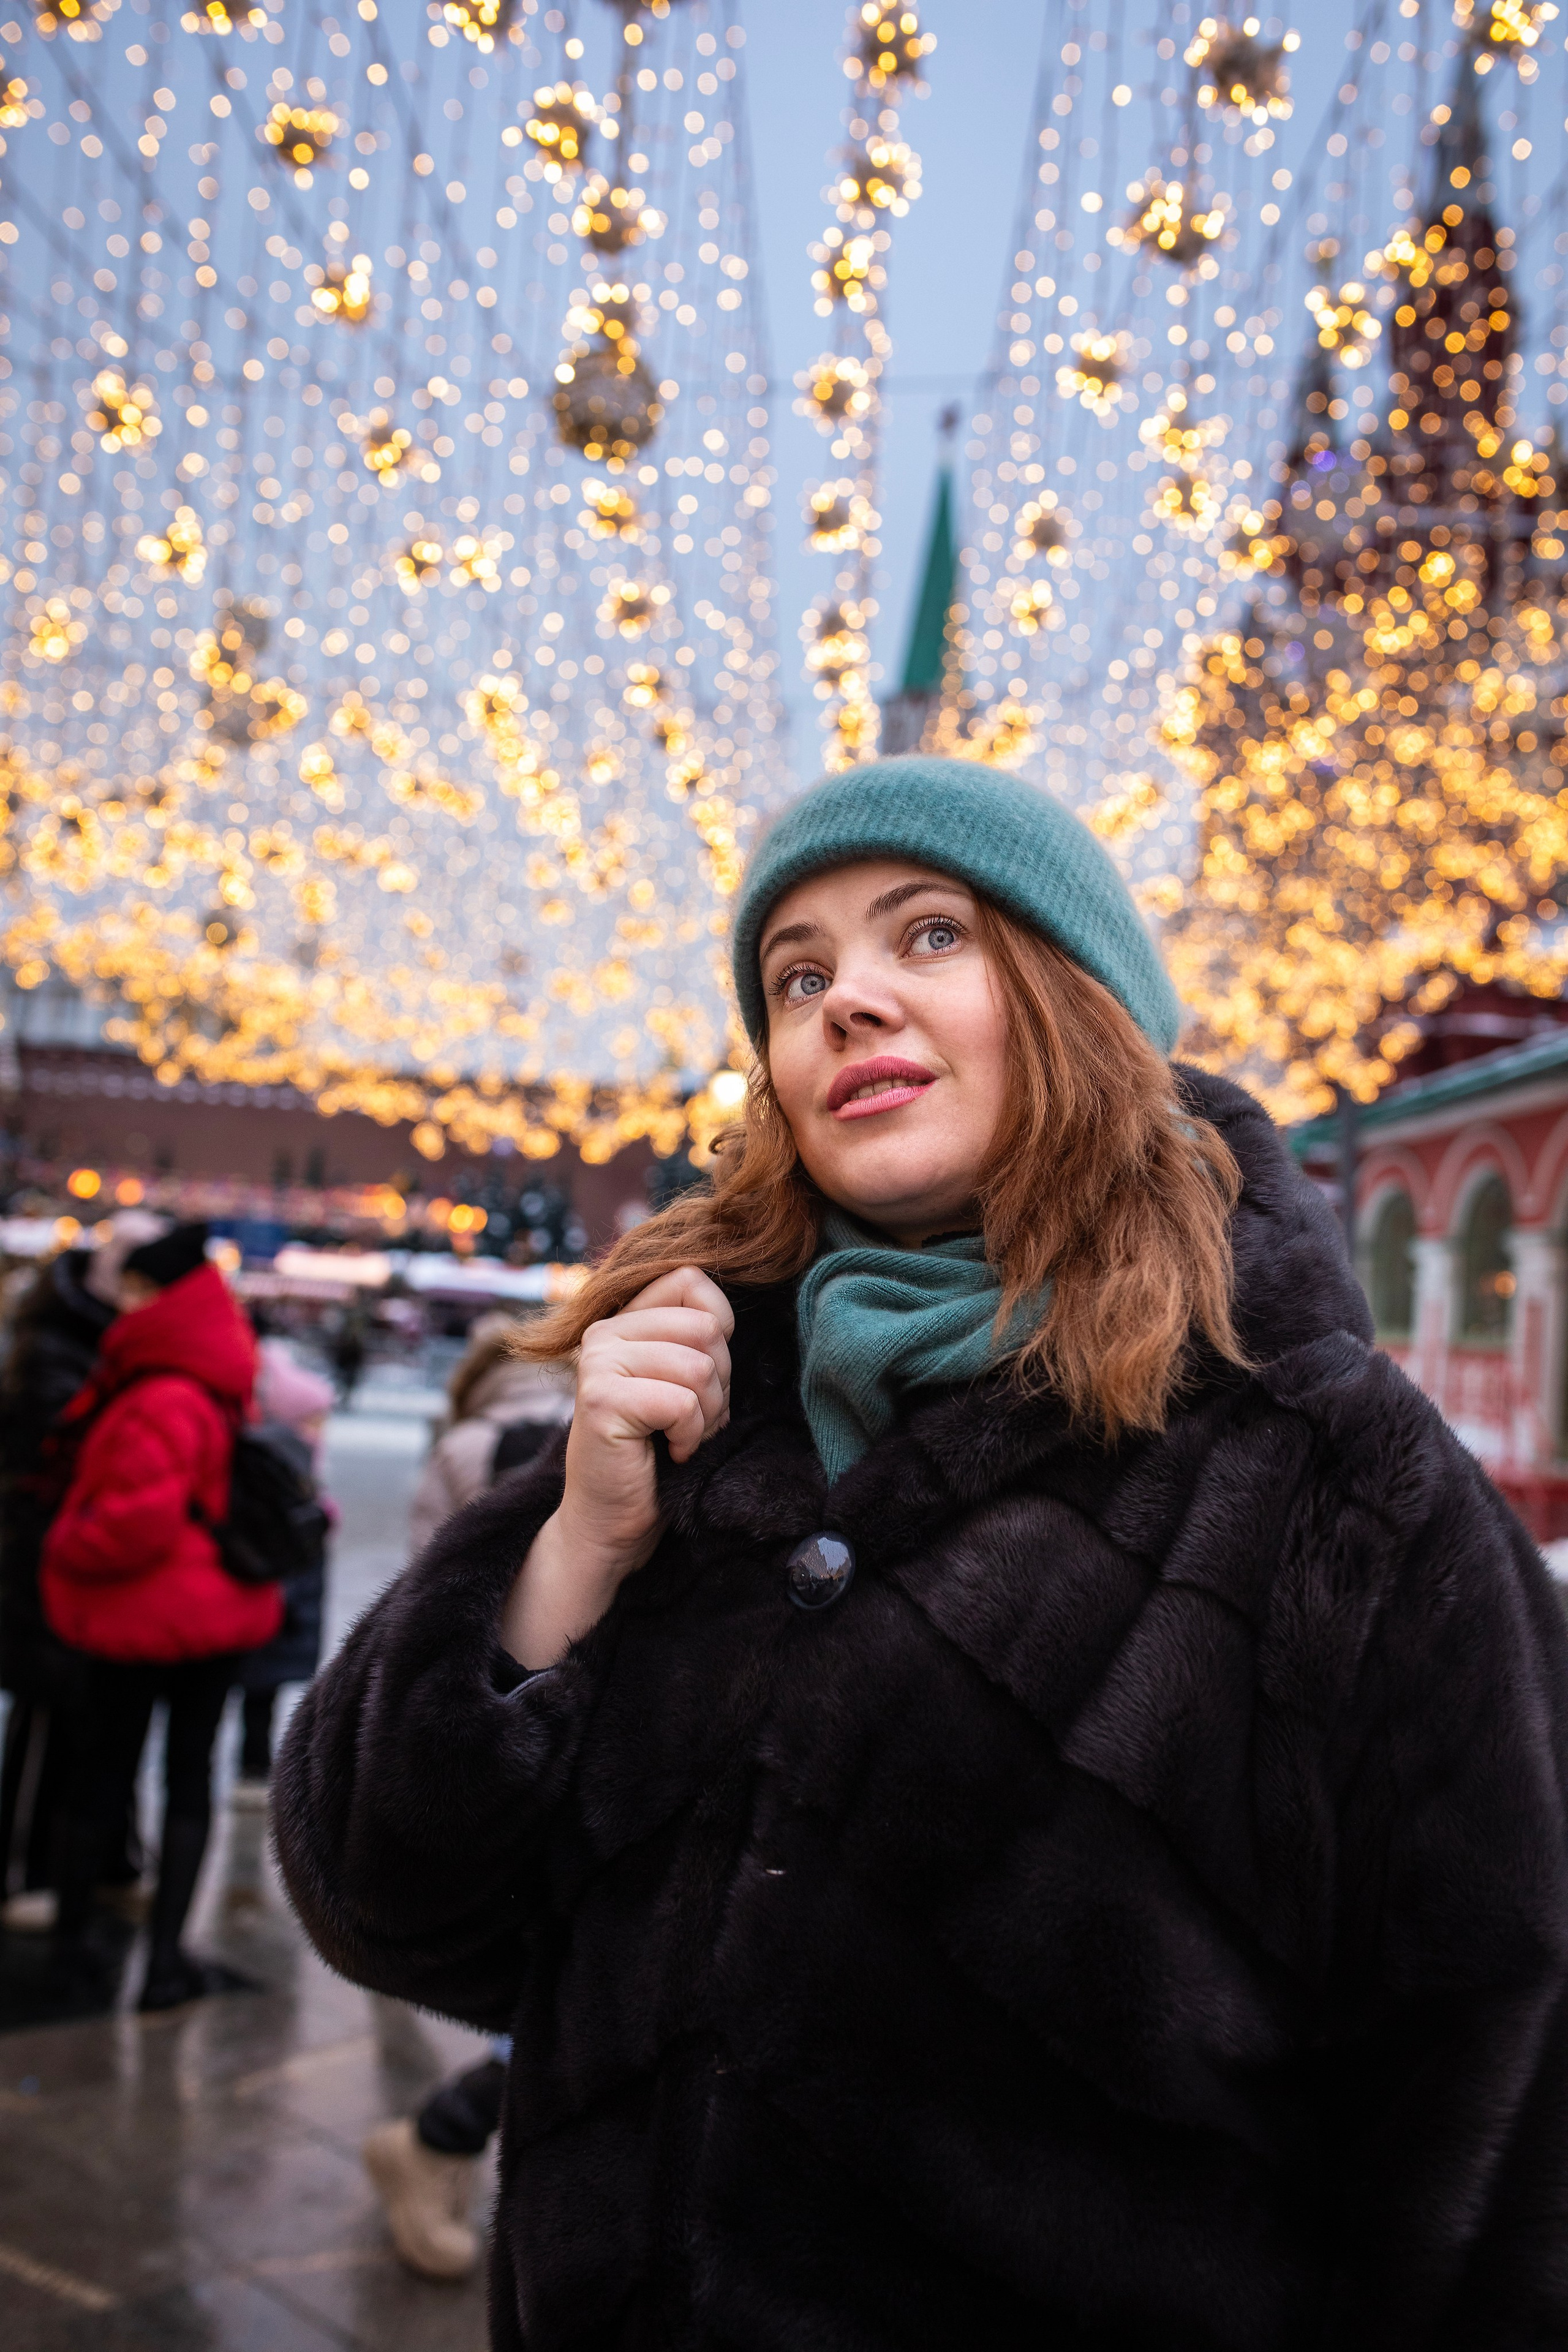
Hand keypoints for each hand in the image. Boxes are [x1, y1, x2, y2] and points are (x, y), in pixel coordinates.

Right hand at [499, 1267, 732, 1667]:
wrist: (610, 1523)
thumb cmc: (657, 1454)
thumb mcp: (682, 1382)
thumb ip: (695, 1338)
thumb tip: (732, 1308)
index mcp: (624, 1320)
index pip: (692, 1281)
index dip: (719, 1330)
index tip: (699, 1379)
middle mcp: (603, 1332)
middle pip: (706, 1327)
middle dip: (718, 1383)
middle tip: (689, 1420)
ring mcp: (598, 1363)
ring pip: (699, 1366)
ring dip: (705, 1414)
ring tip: (678, 1437)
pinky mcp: (601, 1399)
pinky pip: (682, 1402)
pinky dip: (689, 1436)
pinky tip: (668, 1452)